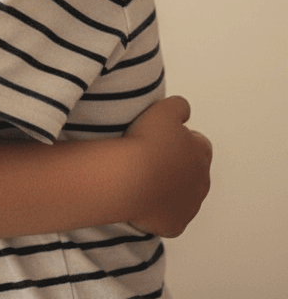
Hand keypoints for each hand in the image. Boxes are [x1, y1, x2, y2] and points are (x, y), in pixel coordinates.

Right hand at [125, 96, 211, 236]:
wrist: (131, 177)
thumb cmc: (147, 142)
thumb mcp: (163, 109)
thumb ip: (179, 106)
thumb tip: (184, 110)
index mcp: (202, 153)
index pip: (199, 144)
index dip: (180, 139)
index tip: (161, 138)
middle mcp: (202, 182)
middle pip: (191, 172)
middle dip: (175, 166)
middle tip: (149, 158)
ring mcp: (189, 207)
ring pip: (180, 196)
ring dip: (166, 188)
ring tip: (141, 178)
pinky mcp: (175, 225)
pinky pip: (167, 217)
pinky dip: (157, 210)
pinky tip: (140, 199)